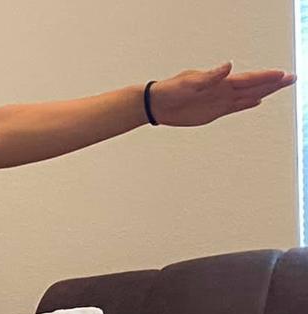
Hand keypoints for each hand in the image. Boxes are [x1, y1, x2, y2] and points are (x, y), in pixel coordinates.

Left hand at [150, 62, 294, 126]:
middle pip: (253, 86)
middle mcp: (222, 90)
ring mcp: (219, 101)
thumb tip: (229, 66)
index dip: (265, 77)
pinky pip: (235, 107)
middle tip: (291, 78)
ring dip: (265, 92)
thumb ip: (210, 76)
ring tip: (281, 86)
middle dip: (273, 83)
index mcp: (219, 82)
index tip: (282, 74)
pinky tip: (257, 101)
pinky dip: (247, 104)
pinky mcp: (213, 112)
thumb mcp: (189, 83)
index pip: (248, 79)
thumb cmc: (171, 90)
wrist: (157, 104)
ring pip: (248, 96)